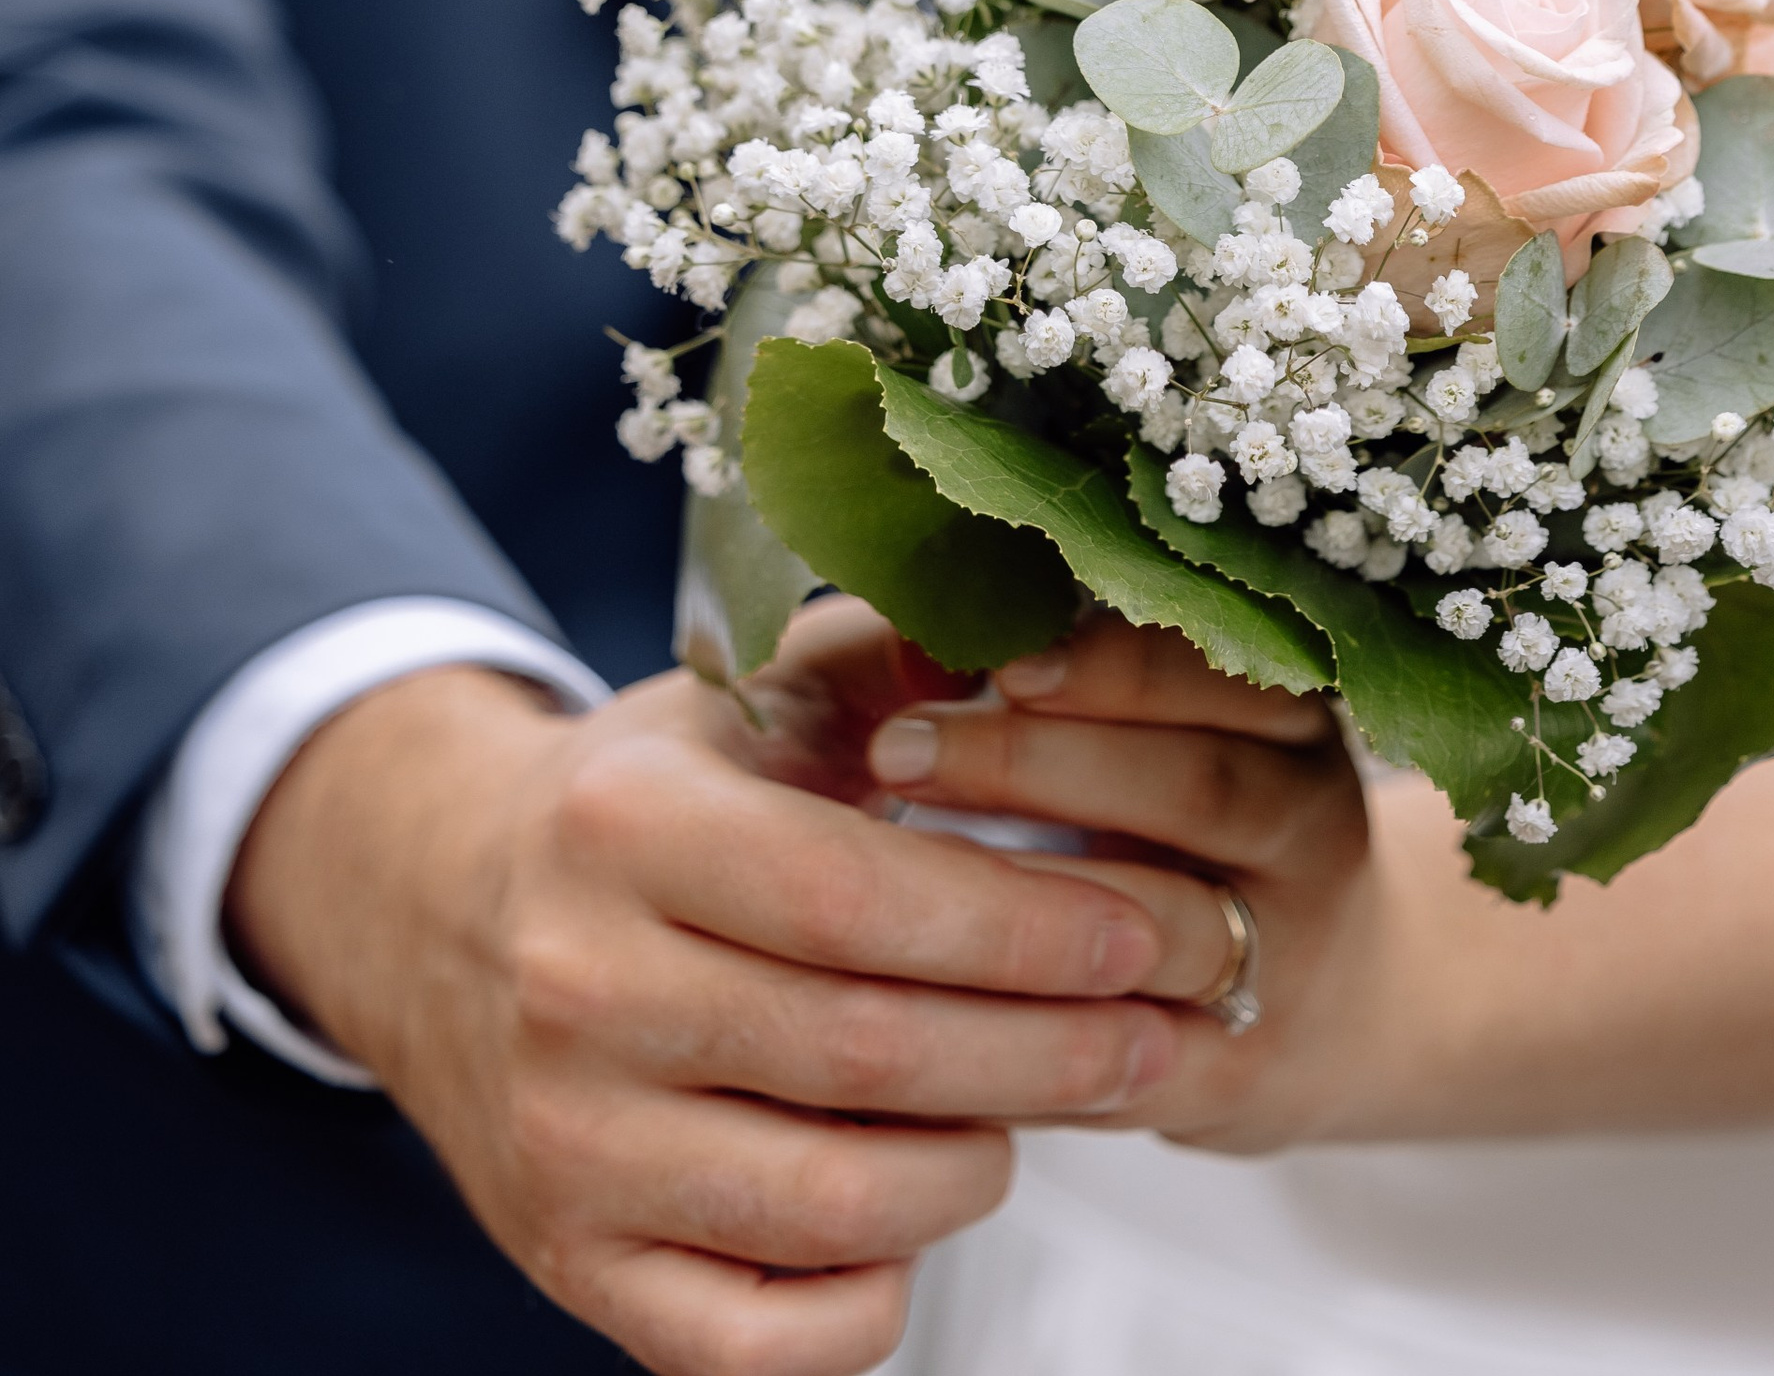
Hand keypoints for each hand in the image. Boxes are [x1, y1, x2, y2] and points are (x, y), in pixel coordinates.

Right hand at [227, 641, 1198, 1375]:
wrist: (442, 916)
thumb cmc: (642, 804)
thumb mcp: (744, 699)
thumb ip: (893, 656)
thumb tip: (1043, 633)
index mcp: (624, 827)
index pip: (863, 899)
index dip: (1028, 923)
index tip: (1152, 926)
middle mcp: (580, 992)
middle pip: (870, 1056)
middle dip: (1056, 1049)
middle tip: (1167, 1027)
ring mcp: (566, 1149)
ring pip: (832, 1208)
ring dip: (978, 1166)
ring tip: (1042, 1102)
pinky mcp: (569, 1269)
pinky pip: (751, 1339)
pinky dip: (865, 1300)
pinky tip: (919, 1220)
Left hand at [859, 611, 1375, 1154]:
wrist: (1330, 998)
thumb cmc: (1188, 824)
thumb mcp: (1177, 727)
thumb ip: (1066, 668)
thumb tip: (928, 631)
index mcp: (1292, 718)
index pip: (1221, 670)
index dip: (1111, 663)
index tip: (998, 661)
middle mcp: (1309, 827)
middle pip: (1197, 786)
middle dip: (1038, 762)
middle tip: (898, 748)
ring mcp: (1284, 956)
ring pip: (1166, 925)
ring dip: (1030, 895)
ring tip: (905, 869)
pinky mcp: (1237, 1072)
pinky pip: (1132, 1054)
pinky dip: (1032, 1023)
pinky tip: (933, 992)